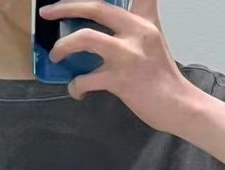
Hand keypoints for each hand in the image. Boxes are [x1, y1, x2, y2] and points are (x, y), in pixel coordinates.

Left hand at [39, 0, 203, 136]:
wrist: (178, 104)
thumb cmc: (161, 77)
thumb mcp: (152, 40)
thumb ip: (134, 26)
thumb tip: (106, 27)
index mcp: (143, 20)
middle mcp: (136, 31)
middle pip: (95, 7)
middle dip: (65, 7)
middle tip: (47, 12)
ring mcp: (127, 55)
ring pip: (85, 38)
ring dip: (63, 46)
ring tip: (56, 56)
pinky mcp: (120, 80)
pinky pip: (86, 79)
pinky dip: (75, 86)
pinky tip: (76, 91)